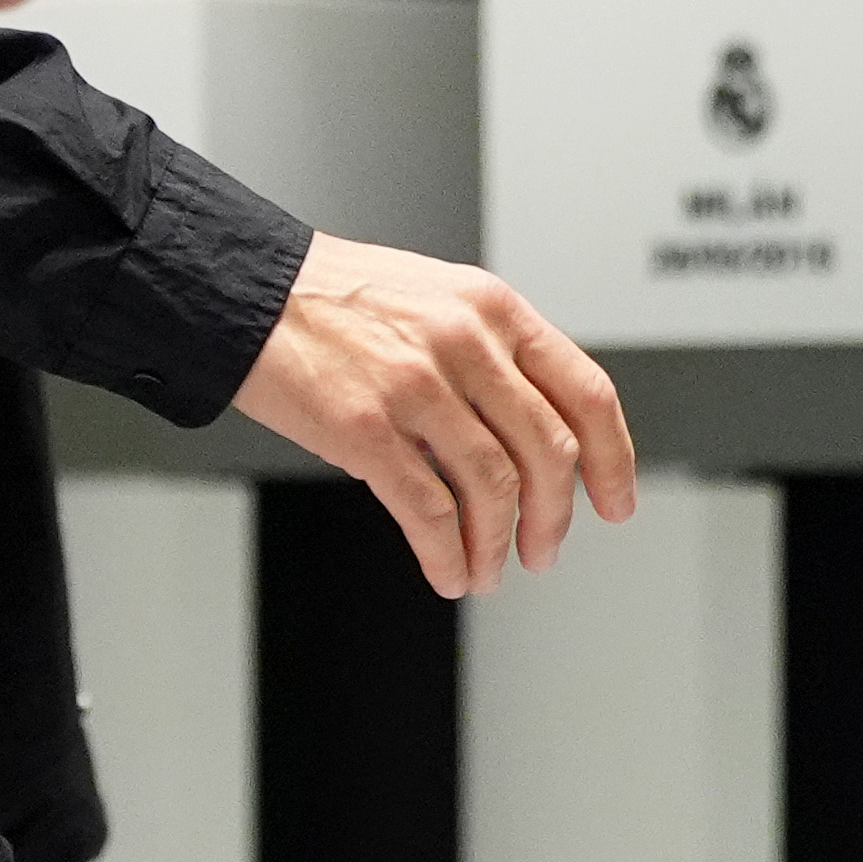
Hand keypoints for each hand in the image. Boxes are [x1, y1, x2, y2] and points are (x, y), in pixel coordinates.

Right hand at [229, 234, 637, 596]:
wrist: (247, 292)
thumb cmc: (335, 297)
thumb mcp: (437, 296)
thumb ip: (492, 351)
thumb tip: (534, 434)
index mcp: (492, 307)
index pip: (586, 393)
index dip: (613, 460)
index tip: (615, 503)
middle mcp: (464, 341)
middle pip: (548, 452)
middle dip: (554, 519)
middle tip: (542, 550)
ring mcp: (416, 385)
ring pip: (494, 489)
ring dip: (497, 546)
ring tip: (486, 568)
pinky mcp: (366, 428)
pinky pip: (429, 511)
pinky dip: (447, 554)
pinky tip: (445, 569)